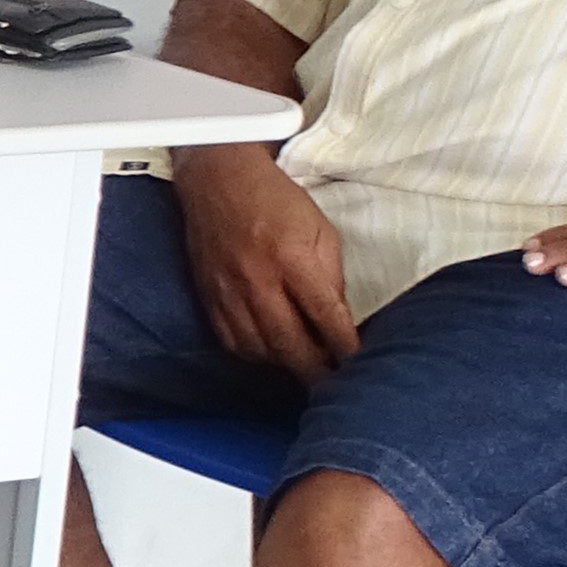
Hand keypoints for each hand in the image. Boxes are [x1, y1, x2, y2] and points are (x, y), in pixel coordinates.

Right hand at [172, 146, 359, 380]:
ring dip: (284, 365)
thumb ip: (331, 276)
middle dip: (315, 370)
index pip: (325, 316)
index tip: (358, 366)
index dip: (344, 347)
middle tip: (334, 386)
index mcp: (292, 257)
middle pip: (289, 343)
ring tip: (304, 368)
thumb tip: (338, 321)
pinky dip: (254, 355)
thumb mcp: (321, 230)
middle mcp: (257, 280)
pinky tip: (269, 353)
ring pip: (258, 349)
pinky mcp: (208, 296)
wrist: (219, 180)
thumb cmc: (276, 201)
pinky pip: (231, 341)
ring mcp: (228, 291)